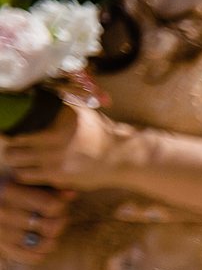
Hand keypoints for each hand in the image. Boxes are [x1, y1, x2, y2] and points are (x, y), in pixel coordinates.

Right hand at [0, 177, 72, 263]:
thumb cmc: (12, 192)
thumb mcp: (27, 183)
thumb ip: (50, 188)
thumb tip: (72, 193)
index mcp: (10, 191)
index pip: (53, 206)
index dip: (61, 207)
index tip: (58, 206)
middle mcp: (4, 212)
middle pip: (51, 227)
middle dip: (59, 223)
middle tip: (55, 219)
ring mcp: (2, 231)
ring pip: (46, 244)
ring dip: (52, 238)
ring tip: (47, 230)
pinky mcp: (4, 247)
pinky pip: (35, 257)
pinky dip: (42, 252)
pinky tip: (39, 242)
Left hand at [1, 103, 122, 191]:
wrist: (123, 157)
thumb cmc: (101, 133)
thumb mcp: (82, 110)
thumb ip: (61, 101)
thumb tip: (34, 94)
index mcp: (54, 116)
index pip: (16, 122)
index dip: (9, 128)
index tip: (12, 133)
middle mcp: (52, 134)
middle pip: (10, 140)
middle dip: (10, 145)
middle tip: (16, 148)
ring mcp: (54, 155)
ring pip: (13, 158)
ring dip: (15, 160)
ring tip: (23, 161)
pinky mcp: (58, 174)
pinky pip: (26, 175)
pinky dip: (24, 174)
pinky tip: (32, 172)